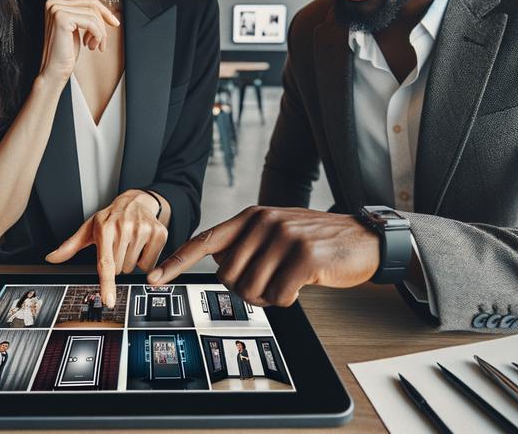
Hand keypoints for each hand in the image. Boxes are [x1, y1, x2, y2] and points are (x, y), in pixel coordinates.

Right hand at [39, 0, 120, 82]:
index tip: (113, 22)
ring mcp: (56, 10)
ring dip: (100, 32)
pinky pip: (91, 22)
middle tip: (105, 38)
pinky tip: (92, 46)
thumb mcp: (76, 29)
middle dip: (103, 21)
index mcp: (56, 4)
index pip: (86, 0)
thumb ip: (84, 15)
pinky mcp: (62, 18)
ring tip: (95, 45)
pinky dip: (97, 35)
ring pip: (93, 14)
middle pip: (90, 4)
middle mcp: (53, 4)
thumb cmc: (65, 53)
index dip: (103, 11)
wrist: (54, 71)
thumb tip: (104, 8)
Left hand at [45, 190, 168, 306]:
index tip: (108, 300)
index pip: (105, 263)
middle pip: (119, 270)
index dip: (107, 284)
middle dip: (117, 262)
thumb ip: (70, 246)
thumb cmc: (110, 218)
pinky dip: (144, 260)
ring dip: (130, 261)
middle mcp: (124, 228)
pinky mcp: (158, 234)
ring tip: (129, 243)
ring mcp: (143, 230)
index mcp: (105, 229)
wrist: (135, 201)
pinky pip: (148, 264)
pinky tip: (141, 245)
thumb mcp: (89, 229)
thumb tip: (52, 258)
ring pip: (133, 268)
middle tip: (117, 246)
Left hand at [147, 206, 379, 306]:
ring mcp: (283, 236)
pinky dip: (290, 300)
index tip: (153, 280)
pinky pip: (279, 296)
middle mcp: (263, 222)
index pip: (205, 241)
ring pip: (252, 291)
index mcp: (251, 217)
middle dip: (247, 291)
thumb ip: (247, 245)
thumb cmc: (317, 241)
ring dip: (270, 297)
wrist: (363, 239)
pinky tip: (305, 284)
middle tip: (273, 283)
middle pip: (229, 278)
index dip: (176, 262)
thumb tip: (220, 271)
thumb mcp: (277, 232)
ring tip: (290, 281)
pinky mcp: (304, 255)